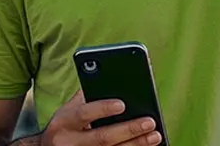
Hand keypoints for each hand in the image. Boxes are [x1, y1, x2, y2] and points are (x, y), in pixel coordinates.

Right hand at [40, 91, 161, 145]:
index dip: (103, 108)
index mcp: (64, 122)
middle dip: (128, 130)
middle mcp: (69, 142)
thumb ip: (86, 97)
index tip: (123, 104)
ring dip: (135, 145)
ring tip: (155, 135)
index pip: (84, 114)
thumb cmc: (64, 126)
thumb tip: (113, 80)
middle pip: (102, 138)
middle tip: (150, 121)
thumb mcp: (67, 110)